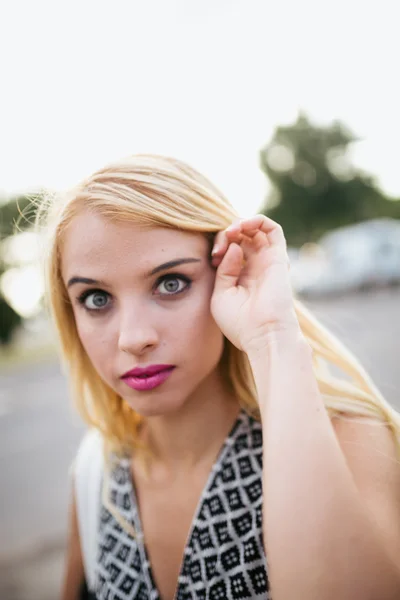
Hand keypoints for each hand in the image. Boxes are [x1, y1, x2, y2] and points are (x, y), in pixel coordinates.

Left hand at [210, 215, 299, 352]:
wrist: (263, 335)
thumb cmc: (240, 323)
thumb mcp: (220, 295)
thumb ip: (223, 270)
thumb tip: (234, 247)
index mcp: (241, 276)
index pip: (229, 249)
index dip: (218, 246)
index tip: (212, 258)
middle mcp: (255, 267)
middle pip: (240, 237)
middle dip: (225, 235)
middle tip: (218, 248)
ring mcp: (267, 261)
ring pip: (255, 229)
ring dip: (240, 224)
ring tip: (231, 232)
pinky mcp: (278, 257)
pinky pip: (273, 229)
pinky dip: (257, 220)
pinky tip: (242, 227)